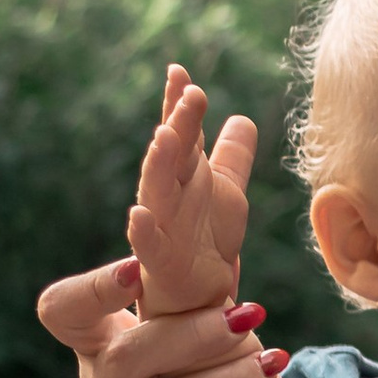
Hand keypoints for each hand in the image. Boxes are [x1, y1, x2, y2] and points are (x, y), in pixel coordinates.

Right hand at [35, 253, 293, 377]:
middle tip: (251, 314)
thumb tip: (244, 134)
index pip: (65, 311)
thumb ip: (212, 254)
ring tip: (275, 363)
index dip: (94, 289)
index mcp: (103, 348)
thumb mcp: (195, 332)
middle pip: (126, 359)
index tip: (139, 267)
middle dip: (189, 334)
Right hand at [128, 66, 259, 320]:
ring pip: (158, 191)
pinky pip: (150, 248)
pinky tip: (137, 214)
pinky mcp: (162, 268)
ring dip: (160, 163)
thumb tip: (240, 118)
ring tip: (164, 135)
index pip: (182, 133)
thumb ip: (232, 158)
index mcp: (184, 177)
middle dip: (178, 123)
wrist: (201, 307)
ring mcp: (162, 230)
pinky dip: (142, 232)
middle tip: (188, 91)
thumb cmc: (206, 246)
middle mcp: (169, 198)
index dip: (180, 104)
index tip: (179, 70)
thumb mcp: (228, 195)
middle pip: (172, 154)